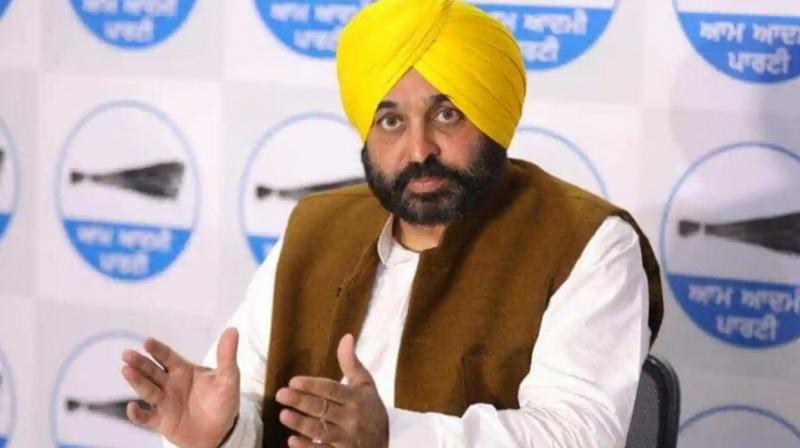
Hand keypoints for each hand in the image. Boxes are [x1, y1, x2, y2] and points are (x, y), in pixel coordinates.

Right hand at [121, 327, 240, 447]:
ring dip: (137, 382)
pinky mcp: (162, 422)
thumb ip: (227, 355)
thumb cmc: (222, 400)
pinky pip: (146, 418)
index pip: (167, 357)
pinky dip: (138, 415)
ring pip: (147, 391)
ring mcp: (164, 403)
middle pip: (152, 371)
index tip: (147, 342)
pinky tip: (132, 408)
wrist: (221, 431)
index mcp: (183, 370)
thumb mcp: (228, 377)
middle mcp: (170, 384)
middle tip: (127, 354)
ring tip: (126, 371)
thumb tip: (232, 330)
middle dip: (140, 363)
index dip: (157, 350)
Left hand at [276, 334, 388, 447]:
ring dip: (301, 424)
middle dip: (301, 401)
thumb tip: (346, 337)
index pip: (332, 390)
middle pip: (323, 409)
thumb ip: (352, 363)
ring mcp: (346, 439)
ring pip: (321, 431)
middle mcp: (352, 418)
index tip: (294, 381)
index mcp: (356, 398)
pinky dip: (307, 447)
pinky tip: (292, 441)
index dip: (313, 385)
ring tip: (283, 415)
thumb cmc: (371, 410)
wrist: (383, 445)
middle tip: (281, 394)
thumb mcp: (366, 385)